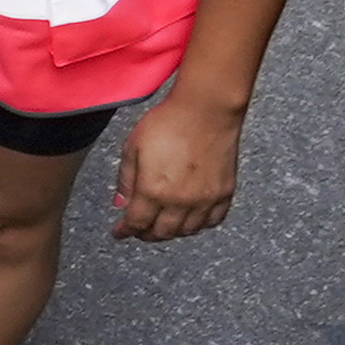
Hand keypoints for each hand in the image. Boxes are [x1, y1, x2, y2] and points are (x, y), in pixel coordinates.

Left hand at [112, 89, 243, 238]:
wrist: (206, 110)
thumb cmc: (167, 123)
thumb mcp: (133, 147)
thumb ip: (125, 179)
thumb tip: (120, 204)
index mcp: (153, 190)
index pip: (136, 223)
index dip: (125, 231)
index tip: (119, 233)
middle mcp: (181, 201)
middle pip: (162, 232)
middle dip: (146, 234)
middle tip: (139, 229)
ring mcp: (206, 199)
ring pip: (187, 231)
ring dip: (171, 232)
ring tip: (162, 224)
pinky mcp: (225, 193)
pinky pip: (212, 221)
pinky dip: (199, 225)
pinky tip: (190, 218)